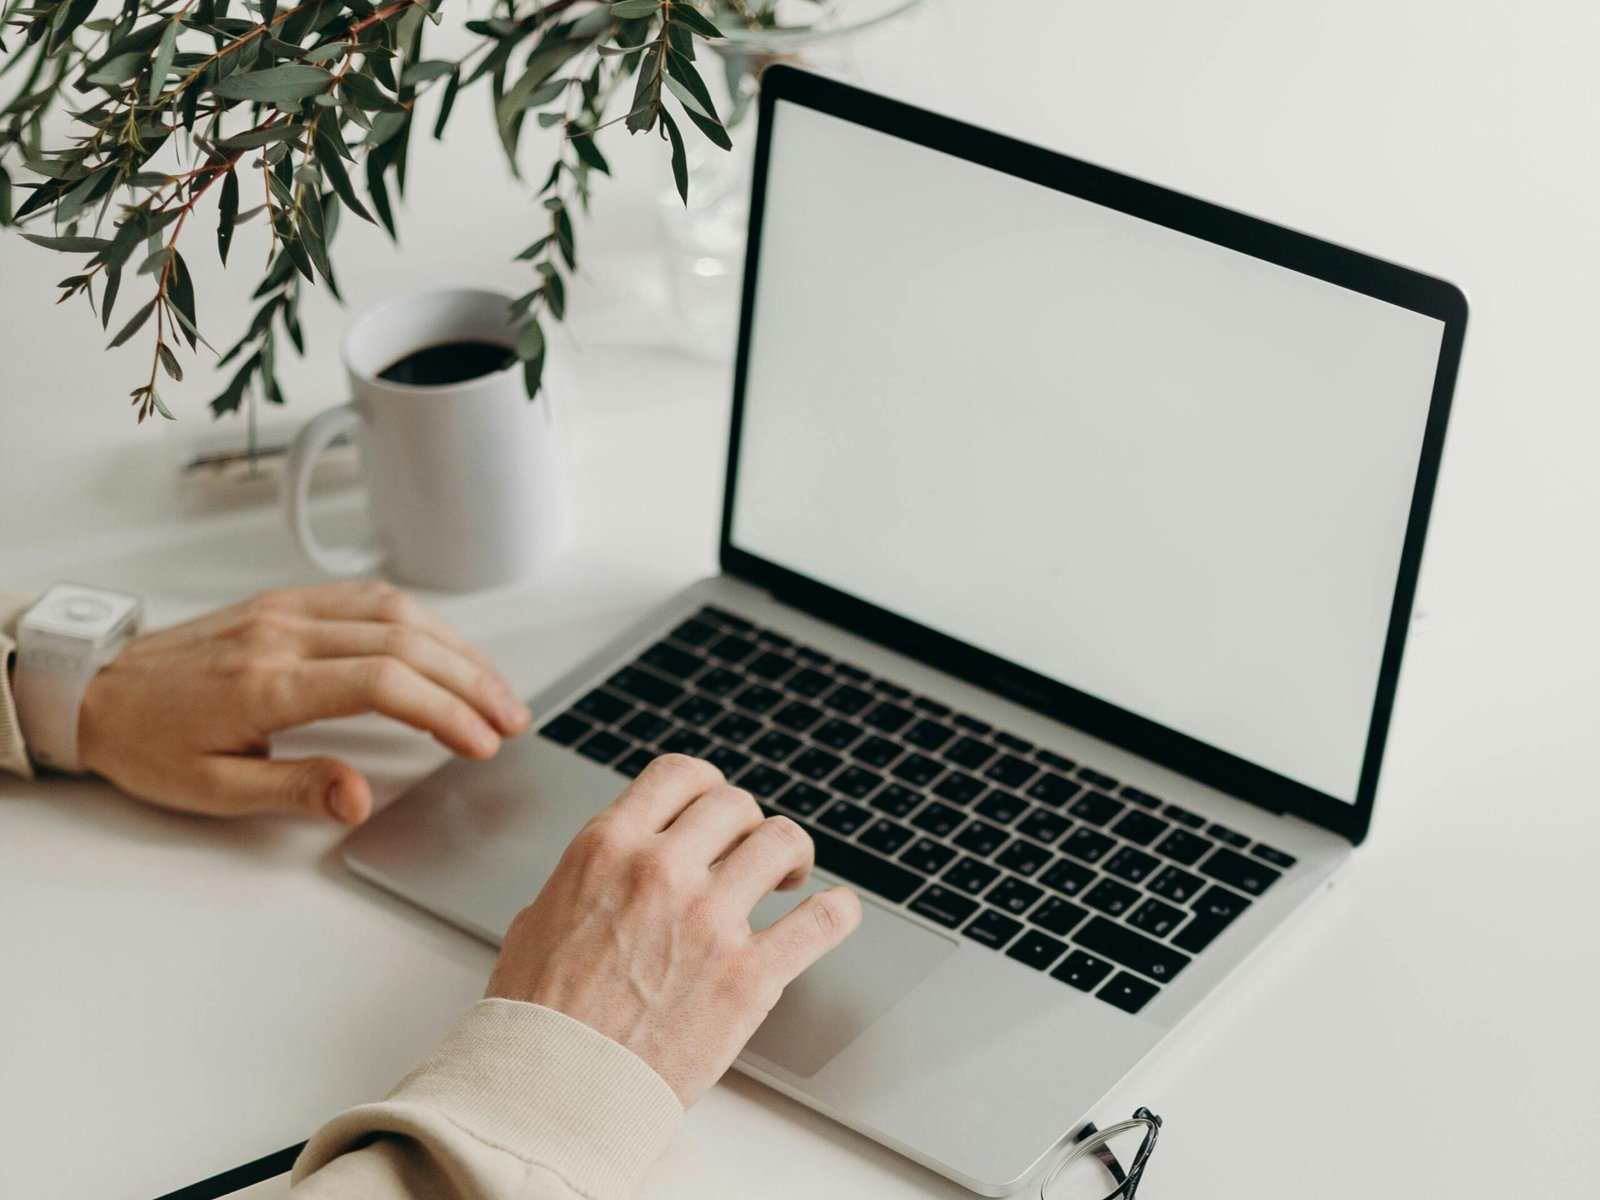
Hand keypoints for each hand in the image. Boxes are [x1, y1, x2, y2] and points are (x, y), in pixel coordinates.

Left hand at [77, 581, 529, 823]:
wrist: (97, 690)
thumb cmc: (150, 743)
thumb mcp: (212, 790)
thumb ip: (294, 789)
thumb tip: (361, 797)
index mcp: (266, 683)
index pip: (382, 682)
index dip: (444, 711)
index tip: (481, 743)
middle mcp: (284, 634)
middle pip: (406, 641)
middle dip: (471, 680)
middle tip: (511, 719)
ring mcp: (288, 609)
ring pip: (398, 611)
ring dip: (457, 648)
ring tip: (494, 689)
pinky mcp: (289, 601)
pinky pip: (371, 597)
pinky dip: (423, 623)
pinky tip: (447, 650)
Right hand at [486, 754, 862, 1105]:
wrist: (550, 1093)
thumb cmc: (536, 1017)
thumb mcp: (541, 916)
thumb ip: (590, 877)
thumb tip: (616, 867)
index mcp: (607, 848)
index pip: (680, 775)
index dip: (707, 787)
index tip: (717, 810)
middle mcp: (661, 871)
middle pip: (736, 805)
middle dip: (746, 827)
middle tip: (749, 855)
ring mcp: (709, 921)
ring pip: (782, 842)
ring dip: (791, 857)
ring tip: (788, 880)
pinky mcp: (748, 978)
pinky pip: (822, 921)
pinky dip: (837, 911)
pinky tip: (833, 913)